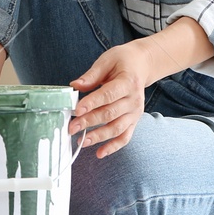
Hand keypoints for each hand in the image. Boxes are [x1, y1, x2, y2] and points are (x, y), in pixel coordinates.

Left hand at [68, 41, 152, 157]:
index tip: (76, 110)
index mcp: (127, 82)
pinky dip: (113, 147)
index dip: (92, 103)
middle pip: (110, 114)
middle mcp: (134, 100)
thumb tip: (74, 86)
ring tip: (81, 141)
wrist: (141, 65)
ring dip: (99, 137)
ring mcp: (135, 113)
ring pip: (117, 128)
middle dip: (89, 122)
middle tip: (71, 127)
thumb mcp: (107, 61)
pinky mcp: (134, 121)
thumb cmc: (122, 61)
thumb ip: (91, 75)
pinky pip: (125, 137)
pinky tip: (99, 153)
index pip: (108, 95)